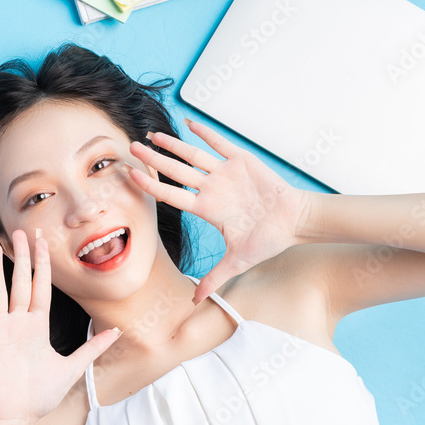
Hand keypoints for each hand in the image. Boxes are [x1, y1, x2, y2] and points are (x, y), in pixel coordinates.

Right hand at [0, 229, 122, 422]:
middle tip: (20, 231)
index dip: (42, 264)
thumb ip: (93, 348)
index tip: (43, 240)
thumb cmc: (41, 393)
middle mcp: (18, 322)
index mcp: (37, 324)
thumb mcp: (72, 367)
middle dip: (22, 257)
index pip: (41, 287)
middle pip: (20, 282)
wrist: (18, 415)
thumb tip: (117, 332)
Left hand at [127, 118, 310, 304]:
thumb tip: (195, 302)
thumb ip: (214, 279)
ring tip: (153, 135)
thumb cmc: (268, 239)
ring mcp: (225, 173)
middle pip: (175, 171)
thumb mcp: (237, 261)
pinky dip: (205, 133)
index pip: (170, 195)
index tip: (130, 177)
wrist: (294, 221)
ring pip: (193, 155)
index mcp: (206, 208)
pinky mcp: (242, 160)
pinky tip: (188, 122)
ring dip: (173, 144)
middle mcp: (211, 188)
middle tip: (131, 148)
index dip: (150, 186)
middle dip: (153, 160)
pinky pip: (220, 143)